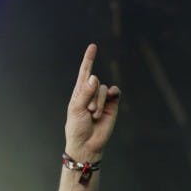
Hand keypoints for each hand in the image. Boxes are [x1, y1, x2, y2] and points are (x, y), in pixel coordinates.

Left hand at [65, 43, 120, 161]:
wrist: (87, 144)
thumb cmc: (77, 128)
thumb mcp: (76, 109)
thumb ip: (85, 93)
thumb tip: (94, 76)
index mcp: (79, 93)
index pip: (84, 73)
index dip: (89, 59)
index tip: (93, 46)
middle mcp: (91, 94)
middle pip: (94, 81)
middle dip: (91, 96)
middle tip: (88, 112)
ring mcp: (102, 99)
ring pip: (103, 88)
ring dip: (98, 101)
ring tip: (94, 115)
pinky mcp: (112, 104)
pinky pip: (114, 92)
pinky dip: (112, 92)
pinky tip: (111, 95)